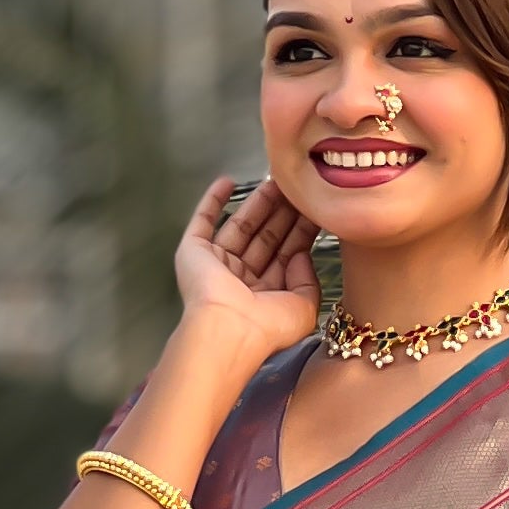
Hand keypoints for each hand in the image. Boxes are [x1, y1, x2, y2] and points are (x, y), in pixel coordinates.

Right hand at [175, 174, 319, 365]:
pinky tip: (227, 181)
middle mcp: (242, 279)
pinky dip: (212, 201)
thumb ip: (308, 280)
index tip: (314, 207)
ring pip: (241, 226)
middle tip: (297, 187)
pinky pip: (203, 221)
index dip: (300, 230)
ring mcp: (218, 264)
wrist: (228, 329)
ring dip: (258, 203)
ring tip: (275, 180)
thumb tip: (302, 253)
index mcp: (267, 295)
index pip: (286, 254)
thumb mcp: (304, 309)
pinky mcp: (194, 252)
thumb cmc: (267, 327)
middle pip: (265, 236)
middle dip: (282, 212)